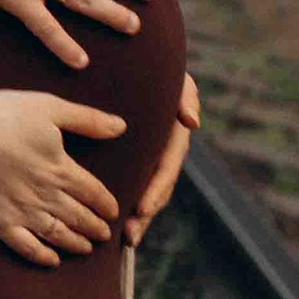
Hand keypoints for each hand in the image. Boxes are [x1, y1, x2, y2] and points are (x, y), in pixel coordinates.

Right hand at [0, 78, 125, 265]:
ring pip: (58, 234)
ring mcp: (23, 211)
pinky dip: (42, 256)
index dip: (106, 204)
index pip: (93, 193)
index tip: (113, 212)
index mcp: (61, 168)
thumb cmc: (2, 114)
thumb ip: (87, 120)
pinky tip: (52, 261)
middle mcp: (46, 195)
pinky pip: (26, 247)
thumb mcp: (50, 107)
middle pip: (79, 217)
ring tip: (86, 249)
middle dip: (95, 227)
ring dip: (76, 243)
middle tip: (104, 234)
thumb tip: (121, 126)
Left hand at [126, 75, 201, 248]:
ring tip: (122, 239)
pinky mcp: (132, 156)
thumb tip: (193, 123)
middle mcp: (162, 148)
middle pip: (157, 188)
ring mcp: (148, 155)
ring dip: (137, 216)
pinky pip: (129, 181)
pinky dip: (123, 201)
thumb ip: (186, 94)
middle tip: (129, 236)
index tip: (142, 209)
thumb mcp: (174, 76)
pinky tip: (106, 218)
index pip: (167, 167)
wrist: (133, 59)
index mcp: (173, 134)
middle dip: (146, 214)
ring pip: (144, 190)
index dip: (156, 190)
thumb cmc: (157, 66)